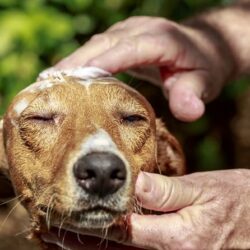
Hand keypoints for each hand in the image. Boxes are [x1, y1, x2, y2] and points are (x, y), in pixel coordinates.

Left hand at [43, 169, 249, 248]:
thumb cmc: (235, 200)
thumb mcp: (205, 189)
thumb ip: (168, 190)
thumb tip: (132, 183)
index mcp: (177, 238)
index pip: (122, 230)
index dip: (90, 224)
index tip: (64, 216)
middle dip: (79, 243)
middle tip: (49, 231)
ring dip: (88, 249)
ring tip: (60, 237)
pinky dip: (111, 248)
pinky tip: (95, 239)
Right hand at [53, 16, 232, 120]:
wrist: (205, 48)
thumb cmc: (204, 67)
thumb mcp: (205, 82)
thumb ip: (194, 95)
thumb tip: (188, 111)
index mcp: (160, 39)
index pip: (124, 49)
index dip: (98, 63)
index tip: (71, 79)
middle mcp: (140, 30)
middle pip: (102, 45)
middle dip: (75, 64)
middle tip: (47, 85)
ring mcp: (130, 33)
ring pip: (95, 46)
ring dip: (73, 64)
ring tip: (50, 83)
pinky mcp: (124, 39)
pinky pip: (99, 50)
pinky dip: (82, 64)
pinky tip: (69, 79)